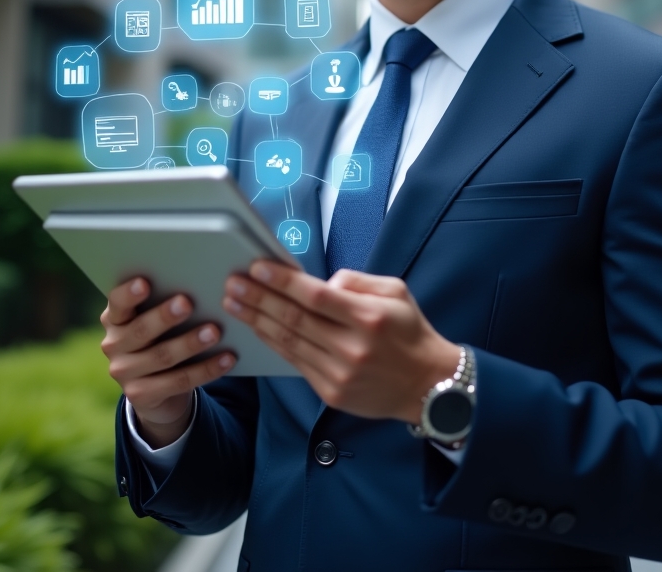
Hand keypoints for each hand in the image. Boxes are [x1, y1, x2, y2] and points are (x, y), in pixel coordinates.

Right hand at [101, 278, 235, 447]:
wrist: (156, 388)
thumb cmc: (162, 336)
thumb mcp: (156, 319)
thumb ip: (166, 301)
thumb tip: (200, 281)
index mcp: (116, 318)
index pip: (117, 302)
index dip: (129, 293)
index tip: (145, 283)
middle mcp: (113, 344)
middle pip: (140, 330)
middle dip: (164, 317)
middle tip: (187, 303)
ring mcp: (124, 372)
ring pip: (162, 357)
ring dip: (190, 344)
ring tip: (215, 332)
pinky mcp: (140, 395)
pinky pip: (178, 381)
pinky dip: (206, 370)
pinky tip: (227, 358)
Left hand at [223, 262, 459, 422]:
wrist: (428, 385)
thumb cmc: (409, 332)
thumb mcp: (395, 291)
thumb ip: (357, 281)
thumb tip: (323, 284)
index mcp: (368, 317)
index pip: (315, 295)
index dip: (283, 281)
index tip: (257, 267)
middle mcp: (351, 347)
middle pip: (294, 318)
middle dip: (258, 298)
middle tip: (234, 283)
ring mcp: (339, 373)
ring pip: (288, 342)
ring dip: (257, 320)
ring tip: (235, 303)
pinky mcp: (331, 392)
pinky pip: (294, 363)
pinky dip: (273, 343)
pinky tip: (258, 328)